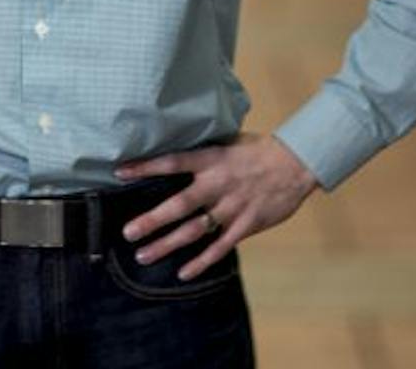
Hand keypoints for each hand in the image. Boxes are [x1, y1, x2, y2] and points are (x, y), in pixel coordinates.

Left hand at [113, 133, 317, 280]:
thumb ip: (204, 153)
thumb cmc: (258, 151)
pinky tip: (183, 272)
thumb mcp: (229, 143)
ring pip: (195, 230)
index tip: (120, 172)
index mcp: (212, 159)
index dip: (146, 167)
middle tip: (128, 232)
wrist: (296, 164)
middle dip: (152, 219)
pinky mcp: (246, 224)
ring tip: (144, 255)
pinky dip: (202, 261)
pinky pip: (220, 246)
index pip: (172, 162)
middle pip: (179, 204)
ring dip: (168, 244)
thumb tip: (175, 154)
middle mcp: (218, 184)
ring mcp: (232, 206)